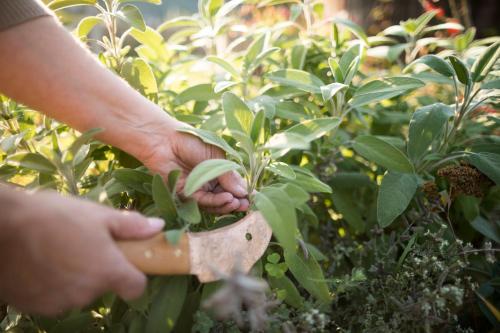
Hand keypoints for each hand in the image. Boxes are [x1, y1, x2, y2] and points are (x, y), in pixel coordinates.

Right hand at [0, 188, 163, 315]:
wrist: (0, 227)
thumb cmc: (54, 216)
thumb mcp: (97, 215)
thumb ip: (131, 226)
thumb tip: (159, 227)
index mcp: (108, 271)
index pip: (136, 287)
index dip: (134, 275)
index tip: (125, 261)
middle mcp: (87, 293)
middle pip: (104, 286)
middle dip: (98, 268)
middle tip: (83, 244)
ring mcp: (60, 302)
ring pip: (78, 292)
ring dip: (74, 277)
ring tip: (57, 249)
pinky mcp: (36, 306)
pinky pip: (54, 297)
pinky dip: (52, 284)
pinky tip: (40, 262)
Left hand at [138, 119, 249, 214]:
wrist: (166, 140)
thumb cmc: (192, 142)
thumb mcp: (217, 158)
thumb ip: (229, 177)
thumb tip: (244, 192)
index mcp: (219, 170)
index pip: (234, 185)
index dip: (243, 192)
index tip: (254, 198)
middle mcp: (210, 182)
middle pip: (226, 197)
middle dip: (237, 202)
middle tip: (246, 205)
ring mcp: (199, 189)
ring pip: (216, 203)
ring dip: (227, 204)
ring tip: (236, 202)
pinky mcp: (187, 195)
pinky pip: (204, 202)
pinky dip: (216, 202)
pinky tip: (226, 198)